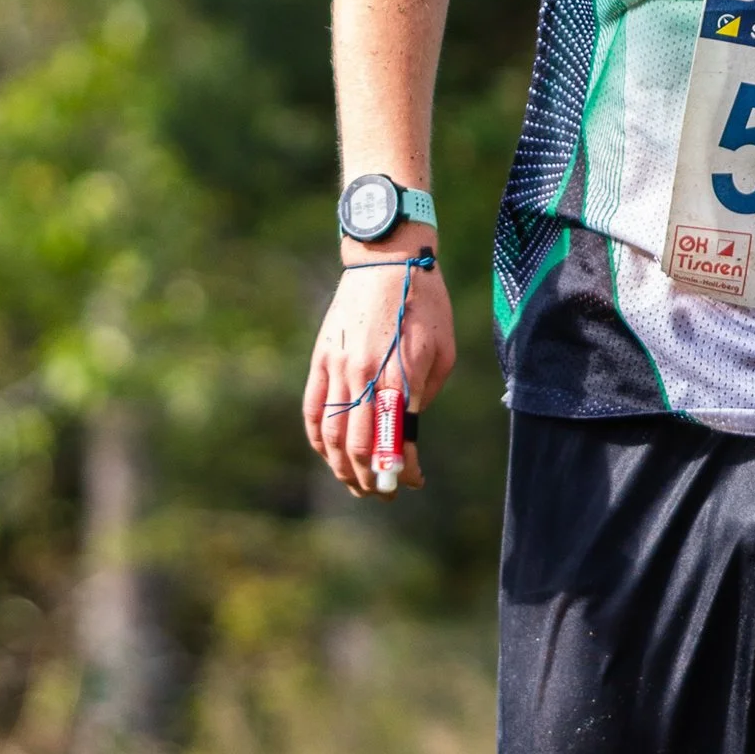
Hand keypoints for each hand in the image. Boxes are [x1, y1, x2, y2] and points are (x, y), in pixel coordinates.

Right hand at [302, 246, 457, 497]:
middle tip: (383, 494)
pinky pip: (312, 410)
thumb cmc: (425, 303)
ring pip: (331, 435)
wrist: (387, 259)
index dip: (400, 470)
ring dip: (342, 467)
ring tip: (356, 484)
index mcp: (398, 375)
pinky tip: (329, 455)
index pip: (394, 440)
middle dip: (371, 479)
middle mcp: (363, 376)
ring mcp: (337, 368)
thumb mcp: (441, 349)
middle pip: (359, 446)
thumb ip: (424, 392)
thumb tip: (406, 425)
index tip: (411, 482)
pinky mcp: (321, 359)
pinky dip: (318, 438)